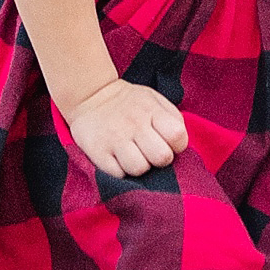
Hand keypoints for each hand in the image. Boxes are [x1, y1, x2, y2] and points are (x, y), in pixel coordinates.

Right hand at [59, 77, 188, 178]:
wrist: (90, 95)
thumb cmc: (129, 102)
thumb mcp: (153, 99)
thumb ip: (171, 117)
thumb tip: (179, 142)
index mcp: (151, 110)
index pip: (178, 136)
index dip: (177, 145)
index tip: (167, 143)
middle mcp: (134, 124)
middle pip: (162, 157)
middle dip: (159, 159)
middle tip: (149, 152)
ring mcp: (115, 139)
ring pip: (140, 169)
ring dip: (139, 166)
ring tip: (133, 156)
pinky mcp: (98, 152)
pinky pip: (118, 174)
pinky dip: (120, 170)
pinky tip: (118, 159)